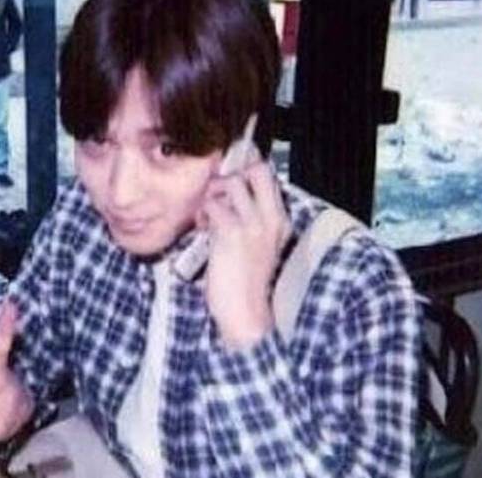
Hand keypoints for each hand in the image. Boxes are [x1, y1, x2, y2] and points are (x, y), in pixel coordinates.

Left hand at [201, 161, 290, 348]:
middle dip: (233, 171)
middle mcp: (271, 217)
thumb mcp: (257, 246)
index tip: (230, 170)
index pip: (269, 177)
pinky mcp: (232, 232)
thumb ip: (248, 219)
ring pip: (230, 183)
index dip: (247, 167)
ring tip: (207, 212)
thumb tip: (225, 196)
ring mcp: (253, 223)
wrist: (245, 313)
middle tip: (219, 188)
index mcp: (279, 220)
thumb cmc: (245, 282)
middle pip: (257, 169)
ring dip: (212, 193)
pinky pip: (212, 204)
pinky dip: (203, 212)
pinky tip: (202, 226)